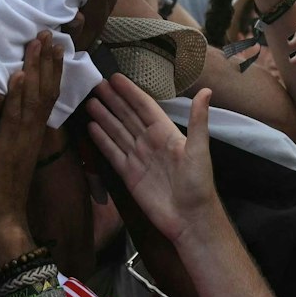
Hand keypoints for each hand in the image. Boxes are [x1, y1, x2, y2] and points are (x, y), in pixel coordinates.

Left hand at [0, 33, 64, 247]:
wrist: (5, 218)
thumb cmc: (3, 190)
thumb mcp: (10, 153)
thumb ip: (12, 131)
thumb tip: (8, 111)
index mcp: (34, 133)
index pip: (47, 95)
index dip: (51, 70)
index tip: (52, 46)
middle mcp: (34, 131)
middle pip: (46, 89)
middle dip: (48, 60)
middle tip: (49, 33)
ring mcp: (23, 138)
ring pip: (34, 97)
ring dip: (36, 68)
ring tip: (39, 42)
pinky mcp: (9, 146)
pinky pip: (15, 116)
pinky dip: (17, 95)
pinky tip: (18, 76)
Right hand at [87, 76, 221, 244]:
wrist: (189, 219)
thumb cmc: (198, 183)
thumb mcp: (199, 149)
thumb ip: (198, 120)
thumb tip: (206, 91)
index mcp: (166, 132)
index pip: (144, 106)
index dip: (130, 92)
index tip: (115, 77)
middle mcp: (150, 142)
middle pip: (127, 116)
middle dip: (112, 100)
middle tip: (95, 84)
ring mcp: (138, 158)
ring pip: (117, 132)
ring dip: (104, 117)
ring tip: (89, 102)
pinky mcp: (128, 174)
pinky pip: (112, 153)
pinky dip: (102, 140)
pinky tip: (91, 127)